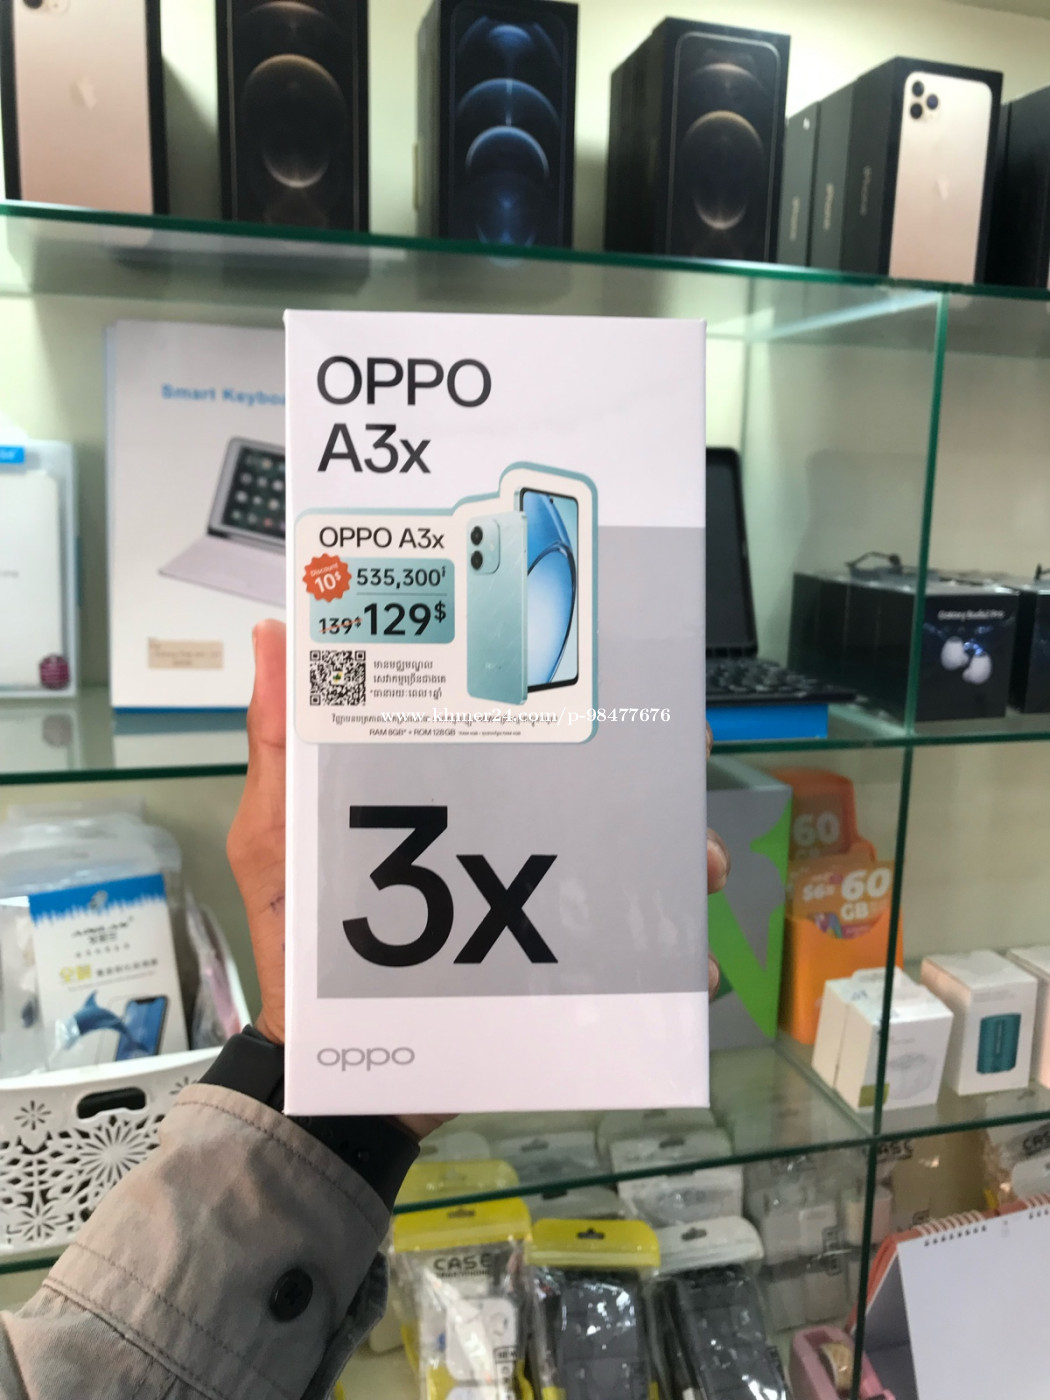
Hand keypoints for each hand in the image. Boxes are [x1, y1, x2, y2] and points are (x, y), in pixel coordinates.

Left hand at [227, 622, 729, 1131]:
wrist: (336, 1079)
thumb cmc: (297, 946)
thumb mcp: (279, 840)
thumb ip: (280, 747)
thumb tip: (277, 635)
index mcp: (435, 790)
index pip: (505, 722)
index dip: (553, 684)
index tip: (601, 661)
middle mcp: (493, 831)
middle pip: (582, 779)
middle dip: (641, 760)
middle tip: (672, 750)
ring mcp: (526, 896)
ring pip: (617, 853)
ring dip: (669, 848)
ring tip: (693, 861)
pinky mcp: (548, 958)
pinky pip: (618, 941)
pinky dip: (664, 943)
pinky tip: (687, 943)